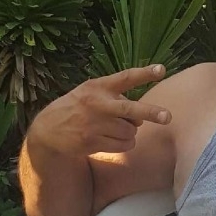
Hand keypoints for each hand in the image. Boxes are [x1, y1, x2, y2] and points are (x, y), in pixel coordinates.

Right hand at [29, 65, 171, 156]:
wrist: (48, 130)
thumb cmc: (77, 107)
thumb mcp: (90, 92)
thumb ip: (115, 96)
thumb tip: (141, 115)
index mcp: (98, 87)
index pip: (125, 78)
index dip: (144, 73)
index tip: (162, 69)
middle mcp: (97, 104)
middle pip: (130, 110)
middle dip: (151, 112)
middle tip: (168, 117)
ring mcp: (94, 125)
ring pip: (130, 131)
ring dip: (130, 132)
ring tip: (117, 129)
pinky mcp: (92, 142)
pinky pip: (123, 145)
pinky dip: (125, 144)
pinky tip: (114, 140)